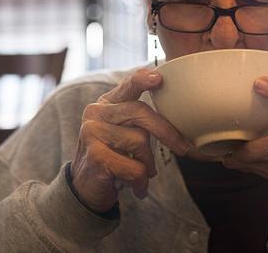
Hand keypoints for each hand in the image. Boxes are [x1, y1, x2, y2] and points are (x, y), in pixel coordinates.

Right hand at [71, 69, 191, 212]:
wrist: (85, 189)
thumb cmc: (113, 158)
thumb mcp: (123, 133)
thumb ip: (139, 119)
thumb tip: (177, 114)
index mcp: (106, 104)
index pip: (127, 86)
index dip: (143, 80)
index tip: (159, 78)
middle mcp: (96, 113)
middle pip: (140, 113)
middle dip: (166, 132)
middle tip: (183, 148)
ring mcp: (92, 133)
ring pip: (140, 142)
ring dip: (148, 164)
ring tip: (142, 173)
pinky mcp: (95, 155)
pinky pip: (134, 167)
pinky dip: (141, 181)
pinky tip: (137, 188)